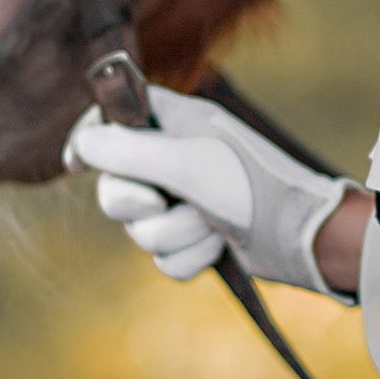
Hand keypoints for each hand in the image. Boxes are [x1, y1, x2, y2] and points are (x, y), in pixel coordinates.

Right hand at [65, 90, 358, 293]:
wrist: (302, 235)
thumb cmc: (251, 185)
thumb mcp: (185, 163)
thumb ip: (128, 152)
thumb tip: (82, 143)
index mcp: (172, 122)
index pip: (112, 120)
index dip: (90, 140)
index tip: (77, 163)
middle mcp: (173, 157)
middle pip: (115, 186)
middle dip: (136, 205)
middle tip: (158, 202)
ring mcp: (184, 199)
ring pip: (140, 229)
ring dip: (174, 234)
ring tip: (209, 223)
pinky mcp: (197, 235)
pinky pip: (164, 258)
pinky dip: (190, 257)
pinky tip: (219, 244)